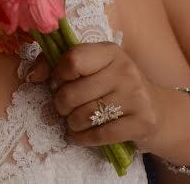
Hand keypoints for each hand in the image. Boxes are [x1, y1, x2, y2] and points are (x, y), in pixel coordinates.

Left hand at [27, 42, 165, 151]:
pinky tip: (79, 136)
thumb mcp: (92, 67)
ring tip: (74, 121)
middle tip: (64, 107)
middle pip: (73, 91)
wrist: (157, 109)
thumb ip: (57, 63)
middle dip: (61, 104)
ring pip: (84, 115)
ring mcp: (136, 95)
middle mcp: (125, 69)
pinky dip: (82, 138)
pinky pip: (99, 135)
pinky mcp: (142, 121)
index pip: (72, 60)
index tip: (59, 82)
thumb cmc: (114, 85)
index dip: (58, 74)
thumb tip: (31, 75)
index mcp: (110, 51)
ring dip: (71, 123)